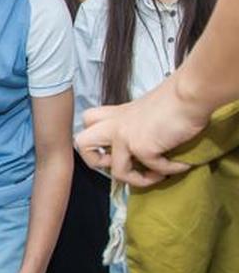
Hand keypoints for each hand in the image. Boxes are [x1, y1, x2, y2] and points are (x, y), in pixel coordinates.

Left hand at [75, 77, 207, 186]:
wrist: (190, 92)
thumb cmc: (176, 98)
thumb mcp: (146, 110)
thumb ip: (137, 125)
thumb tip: (142, 150)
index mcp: (116, 115)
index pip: (88, 122)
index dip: (96, 139)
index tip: (117, 149)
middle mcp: (115, 125)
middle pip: (81, 143)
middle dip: (96, 161)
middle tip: (122, 164)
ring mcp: (125, 136)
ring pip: (115, 171)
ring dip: (138, 180)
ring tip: (157, 175)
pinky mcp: (142, 147)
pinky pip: (154, 171)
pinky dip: (170, 171)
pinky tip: (182, 165)